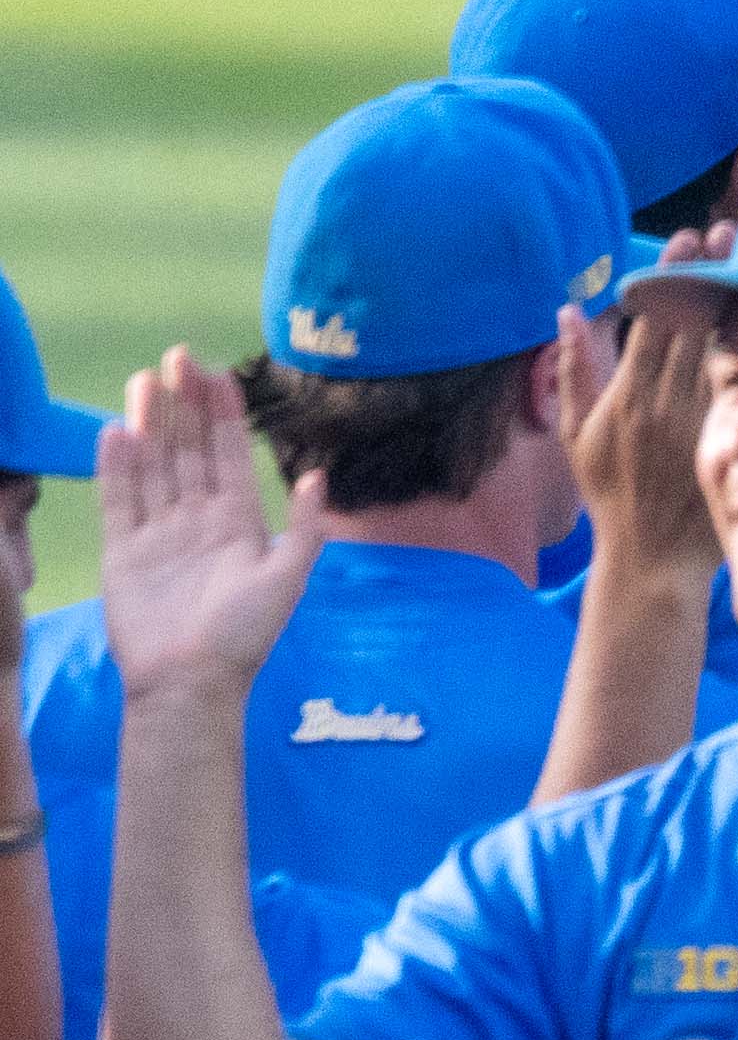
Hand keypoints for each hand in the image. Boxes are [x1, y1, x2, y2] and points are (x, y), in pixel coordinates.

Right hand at [98, 349, 322, 705]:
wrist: (188, 681)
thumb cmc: (242, 636)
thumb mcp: (285, 580)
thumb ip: (303, 530)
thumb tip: (319, 478)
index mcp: (239, 524)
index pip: (229, 456)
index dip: (223, 415)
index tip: (216, 372)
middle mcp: (198, 521)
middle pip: (189, 450)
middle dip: (185, 405)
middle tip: (178, 358)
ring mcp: (158, 532)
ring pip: (153, 464)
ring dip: (150, 422)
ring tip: (146, 379)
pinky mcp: (122, 548)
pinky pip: (117, 497)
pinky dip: (116, 465)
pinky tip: (116, 430)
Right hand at [562, 238, 725, 586]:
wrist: (651, 558)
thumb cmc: (610, 493)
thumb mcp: (576, 435)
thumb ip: (573, 370)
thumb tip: (567, 310)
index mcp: (627, 397)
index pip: (652, 324)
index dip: (671, 279)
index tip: (687, 240)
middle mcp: (665, 407)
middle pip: (694, 328)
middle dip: (712, 278)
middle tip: (732, 232)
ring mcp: (701, 427)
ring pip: (725, 355)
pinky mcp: (728, 448)